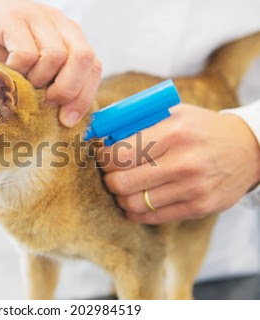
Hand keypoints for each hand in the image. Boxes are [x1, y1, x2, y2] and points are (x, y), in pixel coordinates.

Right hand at [0, 0, 101, 126]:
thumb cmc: (4, 45)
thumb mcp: (33, 65)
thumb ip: (50, 82)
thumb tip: (64, 118)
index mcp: (70, 35)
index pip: (93, 66)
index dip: (84, 96)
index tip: (68, 119)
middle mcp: (58, 22)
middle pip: (83, 58)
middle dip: (68, 89)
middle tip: (48, 101)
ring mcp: (36, 17)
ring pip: (55, 57)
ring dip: (39, 79)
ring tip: (23, 81)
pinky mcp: (11, 19)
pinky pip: (25, 53)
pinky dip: (18, 70)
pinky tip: (8, 70)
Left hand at [98, 104, 259, 223]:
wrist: (249, 150)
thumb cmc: (201, 129)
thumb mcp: (174, 113)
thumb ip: (139, 121)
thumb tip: (101, 134)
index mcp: (173, 133)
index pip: (119, 154)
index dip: (102, 158)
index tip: (102, 156)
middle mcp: (183, 162)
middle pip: (121, 182)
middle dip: (108, 179)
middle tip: (110, 173)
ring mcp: (192, 188)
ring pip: (132, 204)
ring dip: (119, 197)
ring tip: (123, 188)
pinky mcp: (198, 208)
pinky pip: (151, 217)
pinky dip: (134, 211)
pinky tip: (135, 200)